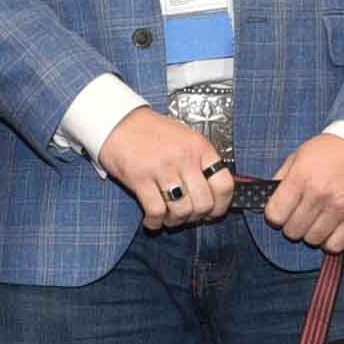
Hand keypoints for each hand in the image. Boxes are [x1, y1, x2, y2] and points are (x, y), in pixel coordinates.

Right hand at [96, 106, 234, 229]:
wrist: (118, 121)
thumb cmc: (152, 132)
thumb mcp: (185, 139)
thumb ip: (200, 162)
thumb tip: (211, 193)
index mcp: (200, 147)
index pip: (224, 184)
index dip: (221, 205)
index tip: (213, 212)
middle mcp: (185, 158)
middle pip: (203, 203)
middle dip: (196, 217)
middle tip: (187, 217)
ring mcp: (163, 168)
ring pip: (181, 210)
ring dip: (175, 221)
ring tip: (169, 218)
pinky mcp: (140, 178)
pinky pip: (156, 211)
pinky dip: (155, 222)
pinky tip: (152, 221)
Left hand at [263, 133, 343, 254]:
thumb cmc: (332, 149)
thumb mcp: (299, 155)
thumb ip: (281, 178)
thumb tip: (267, 199)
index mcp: (301, 178)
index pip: (275, 215)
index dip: (275, 215)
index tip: (281, 211)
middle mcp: (319, 195)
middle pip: (292, 231)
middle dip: (292, 225)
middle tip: (300, 215)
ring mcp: (339, 208)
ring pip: (312, 240)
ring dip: (311, 233)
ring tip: (316, 220)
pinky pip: (335, 245)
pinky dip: (329, 242)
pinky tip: (329, 228)